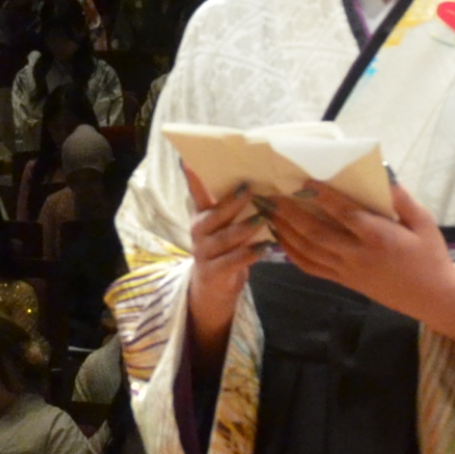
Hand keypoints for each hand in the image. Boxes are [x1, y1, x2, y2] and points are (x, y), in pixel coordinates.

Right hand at [183, 171, 264, 356]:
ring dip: (243, 228)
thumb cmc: (225, 251)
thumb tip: (259, 181)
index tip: (190, 161)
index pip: (197, 194)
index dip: (194, 179)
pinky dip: (248, 254)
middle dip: (230, 201)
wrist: (212, 292)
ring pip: (222, 238)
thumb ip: (235, 208)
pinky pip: (231, 261)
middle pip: (212, 215)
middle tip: (249, 188)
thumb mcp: (226, 227)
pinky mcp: (213, 273)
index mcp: (202, 217)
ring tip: (262, 218)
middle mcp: (199, 232)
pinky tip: (265, 247)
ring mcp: (204, 254)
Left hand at [264, 177, 454, 342]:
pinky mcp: (344, 281)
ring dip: (285, 231)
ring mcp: (348, 271)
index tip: (305, 181)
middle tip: (270, 195)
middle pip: (316, 233)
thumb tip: (383, 172)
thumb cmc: (430, 255)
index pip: (345, 214)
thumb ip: (402, 198)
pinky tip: (280, 238)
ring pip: (308, 251)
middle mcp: (358, 255)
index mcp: (380, 237)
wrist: (432, 297)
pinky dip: (292, 254)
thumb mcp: (424, 222)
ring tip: (267, 212)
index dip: (323, 197)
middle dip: (290, 213)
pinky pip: (312, 268)